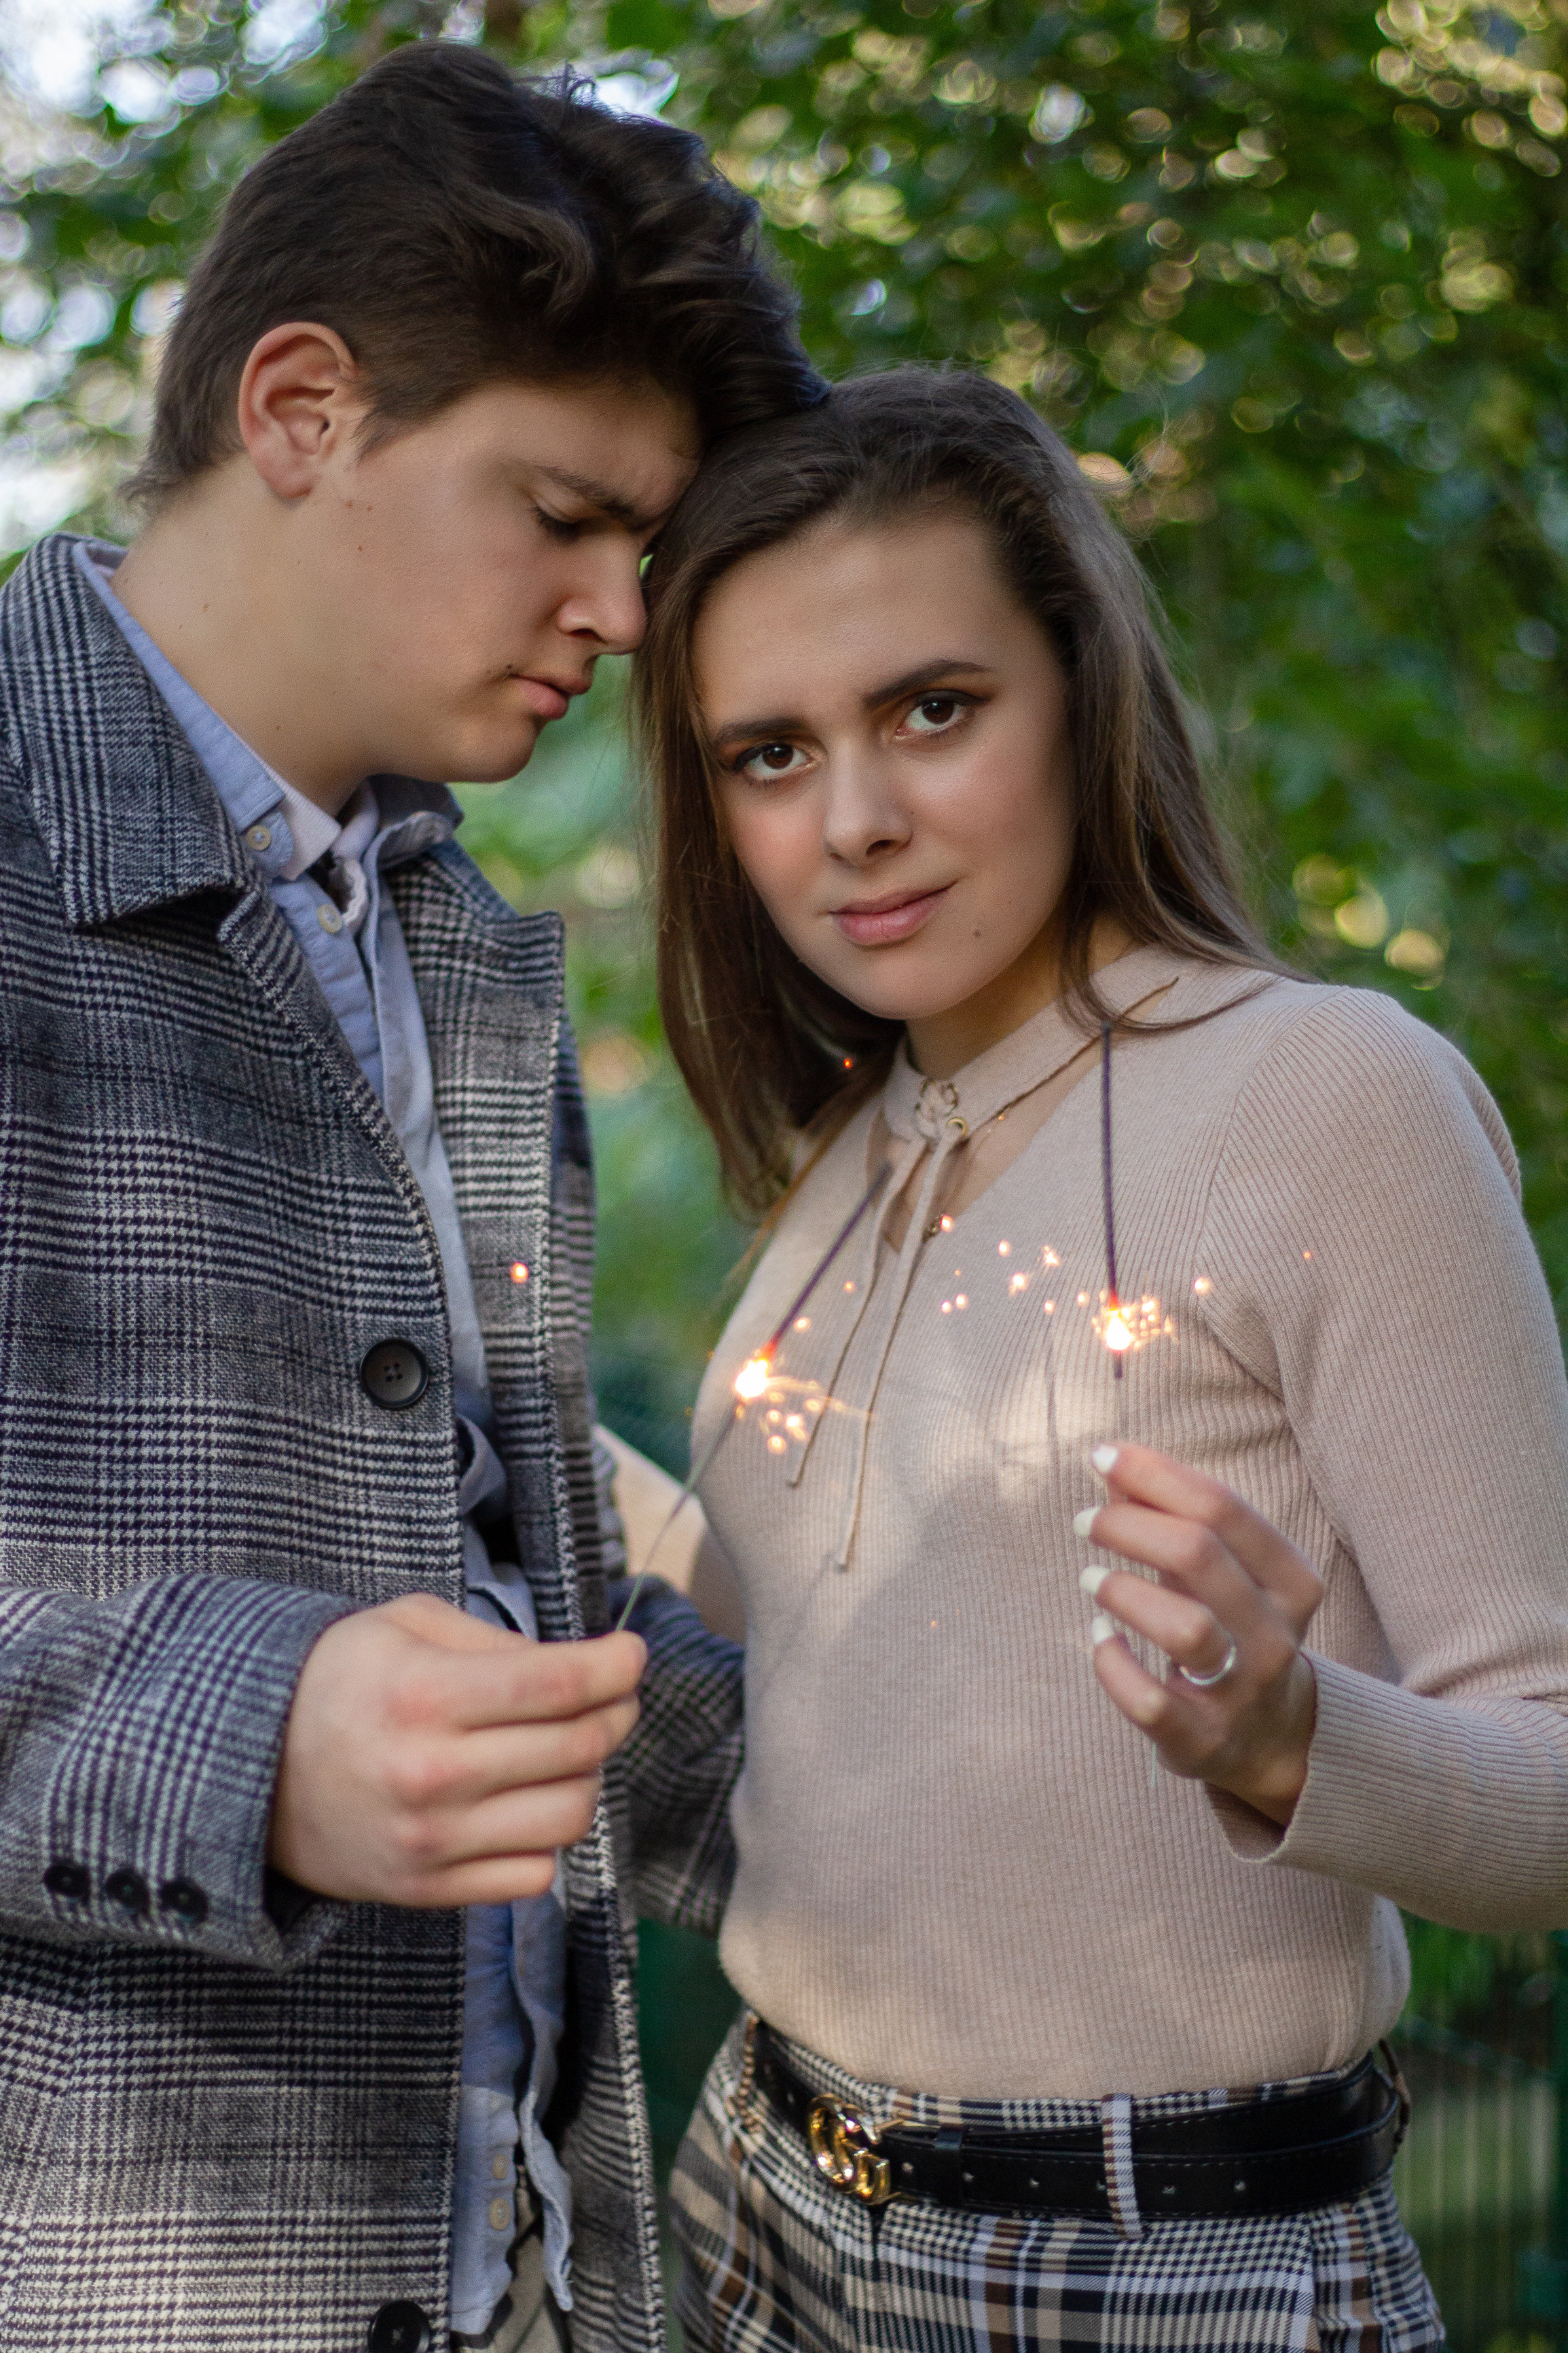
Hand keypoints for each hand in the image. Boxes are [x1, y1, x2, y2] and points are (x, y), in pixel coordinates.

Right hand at [269, 1591, 644, 1905]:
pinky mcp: (428, 1890)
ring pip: (569, 1816)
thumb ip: (496, 1643)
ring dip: (587, 1777)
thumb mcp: (406, 1625)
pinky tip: (525, 1802)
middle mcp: (434, 1774)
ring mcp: (432, 1842)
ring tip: (567, 1750)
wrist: (248, 1769)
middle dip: (616, 1712)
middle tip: (614, 1695)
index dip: (616, 1666)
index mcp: (428, 1696)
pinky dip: (546, 1837)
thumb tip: (578, 1669)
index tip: (632, 1654)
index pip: (559, 1685)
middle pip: (577, 1749)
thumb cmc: (337, 1681)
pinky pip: (533, 1874)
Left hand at [1075, 1443, 1322, 1825]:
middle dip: (1128, 1524)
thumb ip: (1169, 1514)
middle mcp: (1276, 1636)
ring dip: (1123, 1591)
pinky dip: (1113, 1664)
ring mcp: (1241, 1692)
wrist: (1269, 1736)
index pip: (1223, 1506)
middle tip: (1085, 1520)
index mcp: (1292, 1580)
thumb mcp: (1220, 1570)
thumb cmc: (1230, 1625)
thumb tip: (1108, 1463)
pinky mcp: (1201, 1740)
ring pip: (1184, 1628)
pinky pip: (1148, 1701)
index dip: (1155, 1473)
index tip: (1102, 1456)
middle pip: (1199, 1555)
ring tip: (1091, 1578)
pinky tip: (1100, 1638)